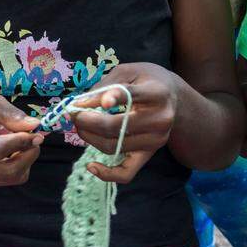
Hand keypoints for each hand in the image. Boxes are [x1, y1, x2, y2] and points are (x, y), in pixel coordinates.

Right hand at [0, 94, 43, 189]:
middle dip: (28, 155)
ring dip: (24, 161)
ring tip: (21, 143)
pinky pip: (8, 181)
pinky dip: (17, 167)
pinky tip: (11, 153)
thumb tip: (33, 125)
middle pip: (6, 170)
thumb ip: (10, 114)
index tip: (36, 134)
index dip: (22, 142)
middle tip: (35, 139)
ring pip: (11, 178)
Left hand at [71, 63, 179, 183]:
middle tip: (73, 113)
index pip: (130, 95)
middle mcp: (160, 119)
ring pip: (113, 146)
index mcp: (156, 93)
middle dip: (86, 121)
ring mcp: (156, 140)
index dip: (109, 98)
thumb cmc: (145, 80)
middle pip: (115, 126)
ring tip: (80, 125)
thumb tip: (80, 104)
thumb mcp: (128, 72)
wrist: (173, 98)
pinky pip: (127, 173)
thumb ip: (105, 85)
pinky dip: (107, 174)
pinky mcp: (149, 154)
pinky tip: (91, 166)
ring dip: (89, 138)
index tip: (83, 102)